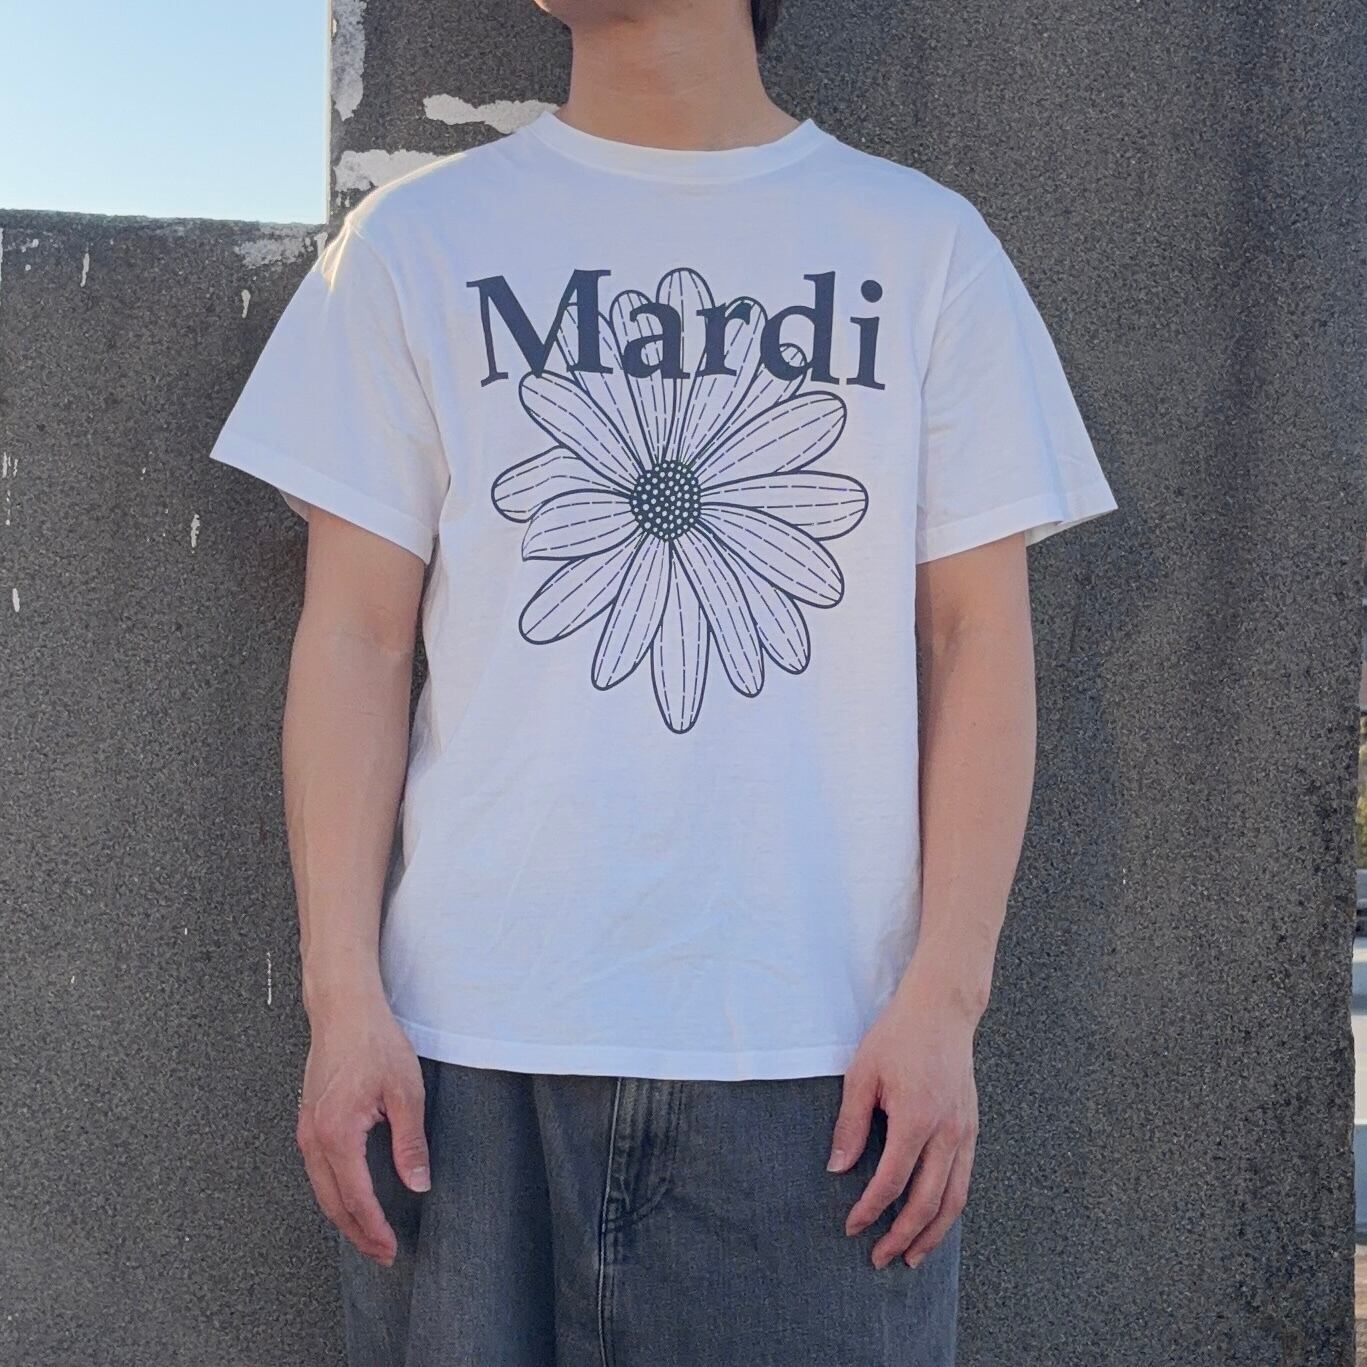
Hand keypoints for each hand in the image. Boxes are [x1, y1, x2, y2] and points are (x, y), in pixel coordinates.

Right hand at [296, 994, 429, 1265]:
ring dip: (345, 1216)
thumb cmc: (374, 1042)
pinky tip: (352, 1198)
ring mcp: (306, 1130)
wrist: (344, 1009)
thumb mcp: (406, 1091)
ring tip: (370, 1234)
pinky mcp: (308, 1121)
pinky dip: (335, 1193)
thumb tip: (418, 1183)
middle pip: (333, 1203)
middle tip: (382, 1254)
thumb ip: (410, 1142)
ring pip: (322, 1189)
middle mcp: (313, 1138)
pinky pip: (318, 1171)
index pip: (356, 1198)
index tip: (391, 1248)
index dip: (374, 1228)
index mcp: (337, 1134)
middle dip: (357, 1233)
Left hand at [827, 966, 979, 1268]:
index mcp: (916, 1118)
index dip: (870, 1209)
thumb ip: (851, 1124)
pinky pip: (964, 1179)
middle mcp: (947, 1132)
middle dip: (903, 1237)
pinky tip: (934, 1219)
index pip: (891, 1182)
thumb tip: (837, 1169)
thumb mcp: (862, 1074)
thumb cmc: (897, 1037)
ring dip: (933, 1234)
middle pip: (927, 1202)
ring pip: (954, 1199)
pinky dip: (950, 1207)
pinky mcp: (972, 1127)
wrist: (941, 1010)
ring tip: (912, 1257)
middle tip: (880, 1259)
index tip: (852, 1227)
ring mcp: (965, 1132)